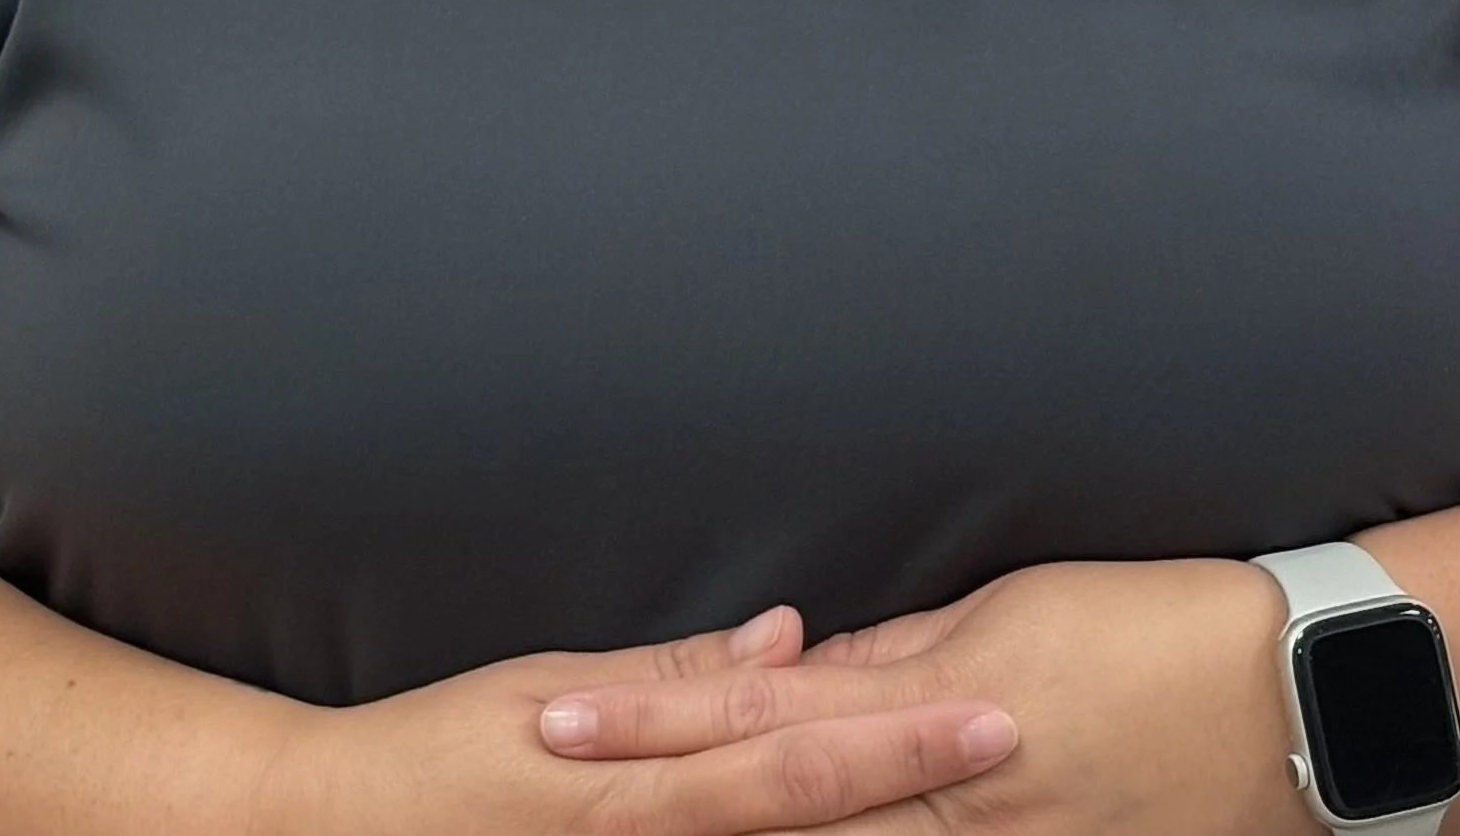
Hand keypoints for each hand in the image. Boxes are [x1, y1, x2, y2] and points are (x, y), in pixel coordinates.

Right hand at [313, 604, 1019, 835]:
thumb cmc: (441, 757)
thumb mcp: (552, 692)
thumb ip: (674, 677)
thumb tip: (786, 641)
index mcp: (644, 780)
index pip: (797, 749)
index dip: (901, 734)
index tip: (991, 707)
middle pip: (811, 817)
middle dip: (919, 785)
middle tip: (1019, 745)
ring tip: (982, 810)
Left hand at [531, 559, 1316, 835]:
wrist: (1289, 708)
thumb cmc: (1149, 635)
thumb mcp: (1006, 614)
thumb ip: (892, 658)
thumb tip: (800, 669)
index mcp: (926, 713)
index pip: (753, 717)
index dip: (648, 722)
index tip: (553, 723)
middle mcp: (942, 806)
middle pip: (771, 820)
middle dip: (658, 816)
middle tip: (542, 802)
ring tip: (621, 833)